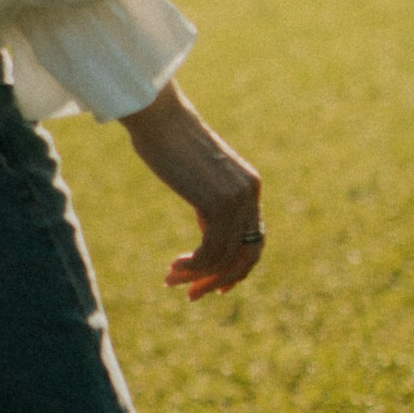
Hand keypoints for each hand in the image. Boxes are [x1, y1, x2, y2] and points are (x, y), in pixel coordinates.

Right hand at [117, 81, 264, 299]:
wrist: (159, 117)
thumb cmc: (168, 141)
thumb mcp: (199, 176)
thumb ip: (211, 201)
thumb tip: (208, 227)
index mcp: (249, 186)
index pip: (254, 240)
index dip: (237, 270)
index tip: (213, 287)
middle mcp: (250, 194)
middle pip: (246, 256)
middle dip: (219, 281)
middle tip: (192, 296)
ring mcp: (236, 199)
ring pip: (224, 258)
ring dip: (196, 277)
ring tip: (170, 280)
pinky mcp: (217, 203)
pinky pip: (210, 251)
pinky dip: (192, 267)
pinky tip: (173, 268)